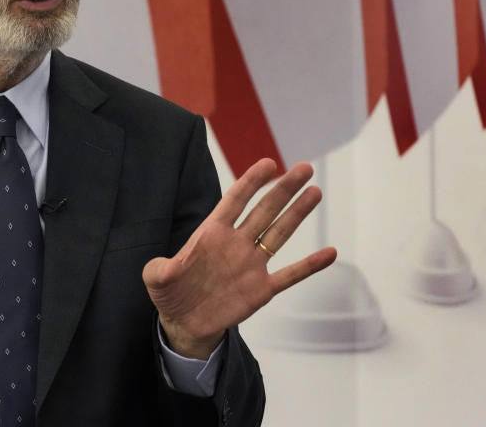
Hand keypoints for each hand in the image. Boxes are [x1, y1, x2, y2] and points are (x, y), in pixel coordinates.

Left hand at [143, 158, 336, 358]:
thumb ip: (159, 270)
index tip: (268, 163)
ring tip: (315, 192)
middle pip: (264, 210)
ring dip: (297, 214)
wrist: (185, 322)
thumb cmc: (169, 293)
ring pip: (279, 234)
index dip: (250, 182)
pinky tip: (330, 252)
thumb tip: (166, 269)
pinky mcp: (261, 289)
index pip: (234, 201)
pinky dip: (309, 265)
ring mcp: (251, 265)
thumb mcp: (155, 278)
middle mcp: (236, 243)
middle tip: (304, 168)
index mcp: (211, 234)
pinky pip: (289, 275)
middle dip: (283, 189)